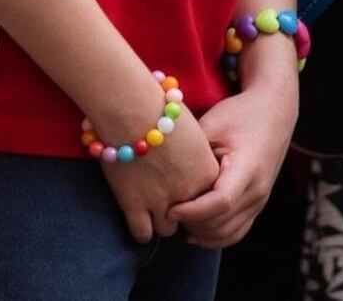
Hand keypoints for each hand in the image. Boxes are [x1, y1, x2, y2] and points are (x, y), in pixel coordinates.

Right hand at [100, 107, 220, 242]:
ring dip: (160, 219)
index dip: (197, 195)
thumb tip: (191, 167)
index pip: (210, 200)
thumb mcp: (193, 131)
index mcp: (206, 172)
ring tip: (151, 205)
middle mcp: (188, 191)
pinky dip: (141, 228)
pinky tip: (138, 215)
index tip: (186, 187)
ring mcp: (161, 201)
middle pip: (191, 218)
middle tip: (168, 197)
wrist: (132, 108)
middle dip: (180, 210)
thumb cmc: (162, 110)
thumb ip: (197, 157)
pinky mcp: (134, 206)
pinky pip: (142, 234)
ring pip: (167, 230)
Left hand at [168, 76, 297, 248]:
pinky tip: (194, 230)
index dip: (193, 210)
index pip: (221, 201)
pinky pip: (236, 232)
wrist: (274, 111)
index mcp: (248, 167)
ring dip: (201, 232)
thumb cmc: (241, 114)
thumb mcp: (214, 123)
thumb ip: (193, 150)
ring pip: (227, 233)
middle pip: (221, 222)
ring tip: (179, 218)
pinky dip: (214, 237)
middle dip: (191, 223)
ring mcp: (260, 200)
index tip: (170, 208)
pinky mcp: (258, 204)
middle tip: (167, 212)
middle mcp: (258, 189)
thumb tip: (163, 172)